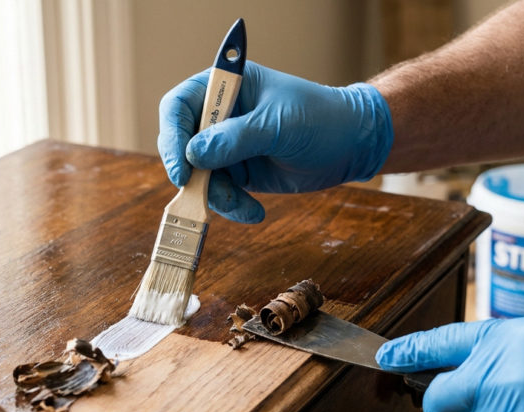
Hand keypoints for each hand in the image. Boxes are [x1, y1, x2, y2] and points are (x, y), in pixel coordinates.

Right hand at [157, 62, 393, 222]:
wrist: (351, 145)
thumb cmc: (320, 119)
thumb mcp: (278, 126)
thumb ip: (235, 138)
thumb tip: (193, 155)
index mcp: (226, 87)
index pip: (179, 105)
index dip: (172, 135)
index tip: (182, 167)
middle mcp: (220, 116)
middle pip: (181, 144)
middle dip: (192, 174)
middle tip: (203, 195)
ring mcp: (227, 146)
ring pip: (198, 176)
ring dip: (216, 196)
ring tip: (246, 206)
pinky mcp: (239, 172)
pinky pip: (219, 193)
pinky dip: (232, 206)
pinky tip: (255, 212)